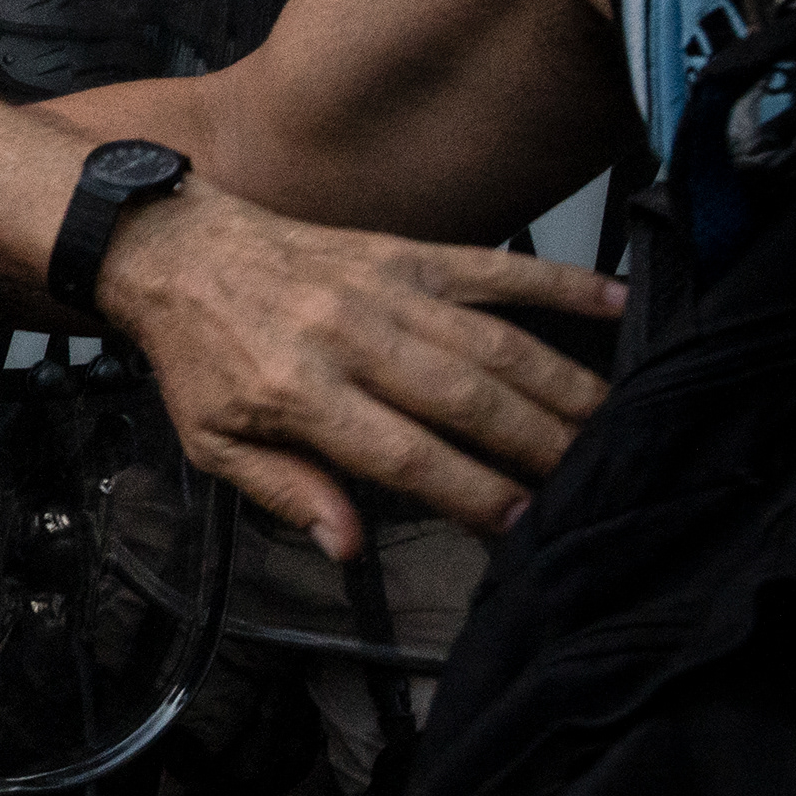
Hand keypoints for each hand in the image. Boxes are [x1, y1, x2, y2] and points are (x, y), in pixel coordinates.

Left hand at [95, 184, 620, 558]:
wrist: (176, 251)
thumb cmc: (199, 353)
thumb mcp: (213, 440)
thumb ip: (284, 491)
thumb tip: (347, 544)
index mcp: (297, 391)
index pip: (402, 454)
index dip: (468, 492)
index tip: (521, 524)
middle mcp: (349, 338)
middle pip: (464, 400)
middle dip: (536, 447)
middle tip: (592, 481)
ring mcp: (383, 290)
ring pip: (493, 342)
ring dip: (562, 387)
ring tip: (614, 425)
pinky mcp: (404, 252)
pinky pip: (494, 268)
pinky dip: (561, 284)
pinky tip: (620, 304)